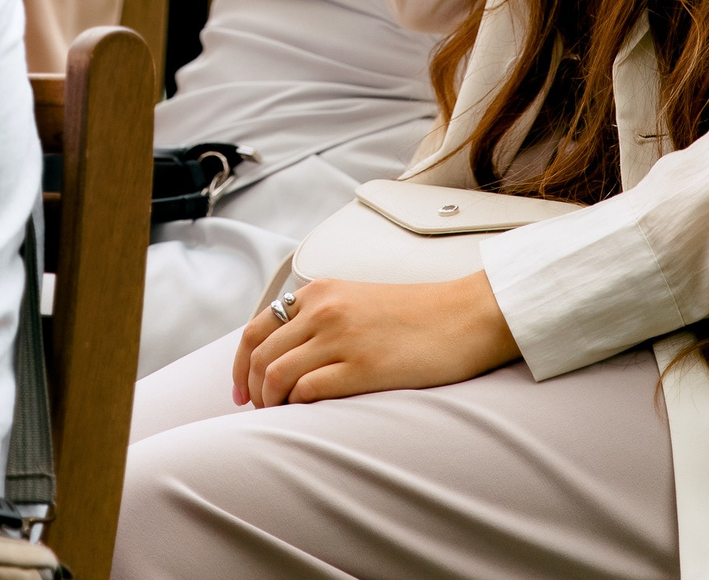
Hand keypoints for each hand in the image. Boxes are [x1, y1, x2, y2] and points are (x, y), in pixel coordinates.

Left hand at [231, 274, 520, 408]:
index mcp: (321, 292)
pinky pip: (307, 390)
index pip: (257, 329)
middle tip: (259, 410)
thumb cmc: (419, 315)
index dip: (242, 364)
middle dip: (252, 389)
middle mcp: (324, 310)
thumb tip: (288, 353)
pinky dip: (296, 407)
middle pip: (260, 355)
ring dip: (270, 402)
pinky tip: (305, 415)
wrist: (466, 316)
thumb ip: (322, 316)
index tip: (242, 389)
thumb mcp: (359, 299)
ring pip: (276, 374)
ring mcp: (341, 338)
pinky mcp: (361, 367)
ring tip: (280, 417)